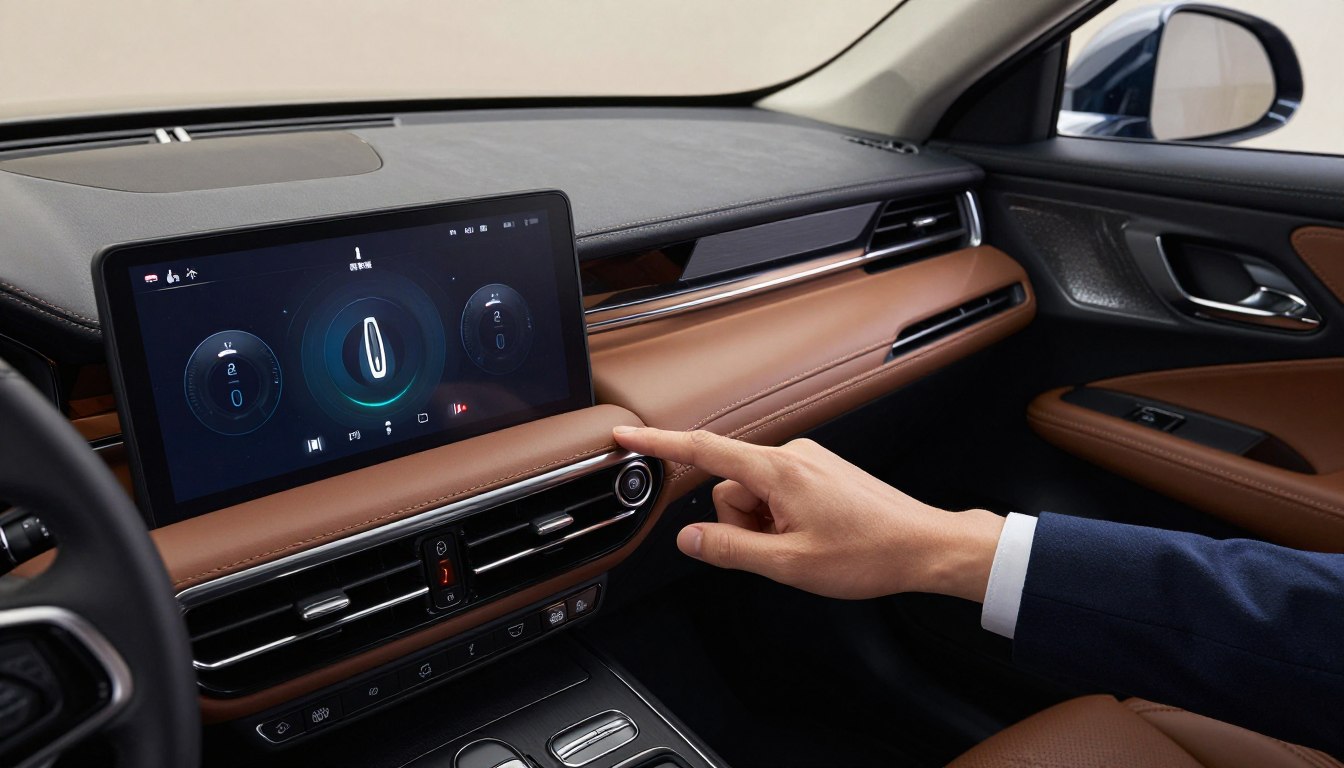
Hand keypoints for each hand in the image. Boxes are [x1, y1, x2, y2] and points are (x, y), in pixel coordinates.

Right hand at [612, 426, 1003, 601]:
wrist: (924, 546)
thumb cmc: (870, 553)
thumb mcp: (789, 564)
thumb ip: (731, 550)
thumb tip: (689, 540)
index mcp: (778, 470)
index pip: (703, 450)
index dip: (659, 444)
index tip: (626, 435)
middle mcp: (792, 455)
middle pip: (730, 486)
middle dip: (742, 522)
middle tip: (780, 549)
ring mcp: (808, 462)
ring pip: (755, 494)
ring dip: (765, 525)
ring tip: (804, 546)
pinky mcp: (820, 472)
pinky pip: (779, 493)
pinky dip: (783, 519)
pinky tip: (815, 538)